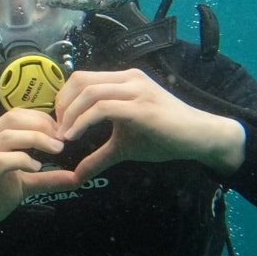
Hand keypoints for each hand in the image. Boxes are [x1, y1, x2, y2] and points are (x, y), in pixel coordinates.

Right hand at [0, 108, 80, 255]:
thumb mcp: (21, 187)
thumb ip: (45, 179)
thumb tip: (76, 177)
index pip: (14, 115)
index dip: (41, 118)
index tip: (61, 132)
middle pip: (11, 118)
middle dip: (42, 124)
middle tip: (62, 139)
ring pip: (6, 136)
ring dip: (36, 139)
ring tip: (56, 149)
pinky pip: (0, 161)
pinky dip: (22, 160)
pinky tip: (36, 167)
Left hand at [54, 68, 245, 180]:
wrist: (200, 137)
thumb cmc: (165, 137)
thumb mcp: (124, 146)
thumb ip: (99, 157)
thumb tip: (77, 177)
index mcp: (123, 80)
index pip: (81, 78)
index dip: (63, 99)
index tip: (57, 124)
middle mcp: (128, 78)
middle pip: (79, 80)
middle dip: (61, 105)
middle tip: (56, 130)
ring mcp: (136, 90)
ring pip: (88, 92)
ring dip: (69, 115)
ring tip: (63, 136)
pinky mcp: (141, 107)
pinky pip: (102, 108)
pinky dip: (82, 122)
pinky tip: (74, 137)